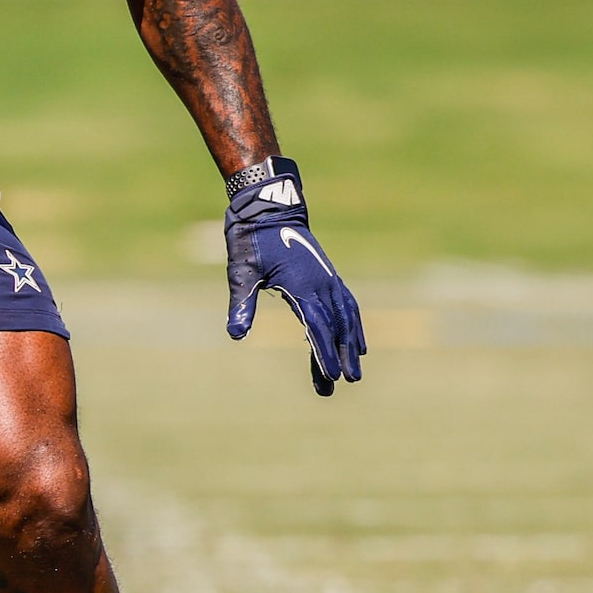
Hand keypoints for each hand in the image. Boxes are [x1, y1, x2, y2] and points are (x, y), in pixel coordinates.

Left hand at [224, 157, 364, 396]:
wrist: (269, 208)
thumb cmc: (251, 240)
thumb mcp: (241, 271)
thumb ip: (242, 303)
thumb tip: (236, 334)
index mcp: (302, 286)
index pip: (317, 327)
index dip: (324, 353)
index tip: (330, 377)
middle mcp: (321, 284)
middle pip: (335, 327)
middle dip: (340, 356)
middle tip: (345, 383)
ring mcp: (328, 279)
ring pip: (346, 317)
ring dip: (351, 344)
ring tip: (355, 371)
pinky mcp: (328, 275)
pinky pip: (348, 305)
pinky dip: (354, 324)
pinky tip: (356, 341)